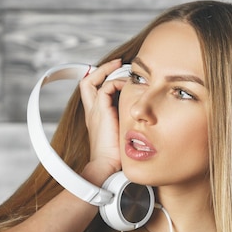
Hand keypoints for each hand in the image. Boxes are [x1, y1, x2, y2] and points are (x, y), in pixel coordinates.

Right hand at [78, 59, 126, 181]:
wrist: (107, 167)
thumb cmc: (118, 157)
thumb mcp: (124, 136)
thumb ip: (129, 124)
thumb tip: (145, 118)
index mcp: (96, 118)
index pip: (94, 93)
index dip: (103, 82)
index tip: (120, 77)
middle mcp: (92, 112)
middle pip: (86, 83)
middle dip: (100, 71)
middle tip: (117, 64)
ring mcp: (94, 111)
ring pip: (90, 81)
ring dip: (108, 72)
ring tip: (122, 68)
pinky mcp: (100, 111)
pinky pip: (105, 87)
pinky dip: (116, 82)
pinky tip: (129, 85)